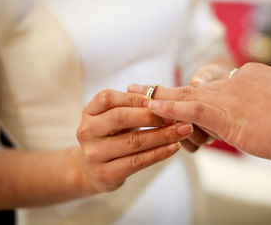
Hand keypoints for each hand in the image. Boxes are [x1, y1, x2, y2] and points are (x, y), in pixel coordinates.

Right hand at [76, 89, 192, 192]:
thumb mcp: (116, 117)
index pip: (108, 98)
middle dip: (152, 116)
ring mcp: (93, 154)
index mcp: (89, 112)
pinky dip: (158, 153)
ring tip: (183, 130)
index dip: (136, 98)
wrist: (94, 170)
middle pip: (120, 118)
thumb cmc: (112, 135)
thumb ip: (133, 105)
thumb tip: (161, 97)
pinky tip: (174, 147)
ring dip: (162, 135)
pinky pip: (136, 162)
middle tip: (177, 116)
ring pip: (132, 141)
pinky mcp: (105, 174)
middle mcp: (86, 131)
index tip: (162, 101)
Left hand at [129, 63, 270, 160]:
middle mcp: (235, 81)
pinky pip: (188, 106)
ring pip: (186, 95)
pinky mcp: (223, 111)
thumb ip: (269, 105)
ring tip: (136, 94)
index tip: (185, 98)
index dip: (198, 96)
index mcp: (251, 76)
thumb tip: (269, 116)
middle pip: (195, 85)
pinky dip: (167, 106)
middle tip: (142, 88)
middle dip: (168, 89)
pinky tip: (149, 105)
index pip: (216, 85)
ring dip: (160, 98)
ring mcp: (228, 95)